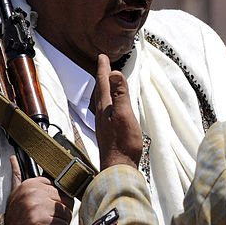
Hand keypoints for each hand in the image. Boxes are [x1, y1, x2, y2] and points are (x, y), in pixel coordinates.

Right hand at [4, 156, 73, 224]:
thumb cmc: (15, 222)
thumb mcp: (14, 195)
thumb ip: (17, 176)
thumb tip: (13, 159)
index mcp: (30, 184)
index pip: (59, 187)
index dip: (56, 201)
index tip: (45, 209)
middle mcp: (33, 193)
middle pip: (65, 200)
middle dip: (60, 213)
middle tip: (45, 221)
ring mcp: (37, 207)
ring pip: (66, 214)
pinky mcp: (42, 223)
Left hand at [93, 54, 142, 168]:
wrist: (118, 168)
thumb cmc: (124, 144)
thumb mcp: (125, 115)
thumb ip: (120, 95)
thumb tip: (115, 73)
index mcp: (105, 107)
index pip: (104, 83)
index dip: (103, 69)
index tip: (102, 56)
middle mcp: (101, 114)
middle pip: (100, 90)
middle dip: (102, 76)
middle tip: (103, 65)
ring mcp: (104, 124)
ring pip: (101, 100)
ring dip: (104, 88)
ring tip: (106, 82)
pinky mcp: (108, 132)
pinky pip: (106, 109)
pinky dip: (108, 101)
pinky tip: (111, 107)